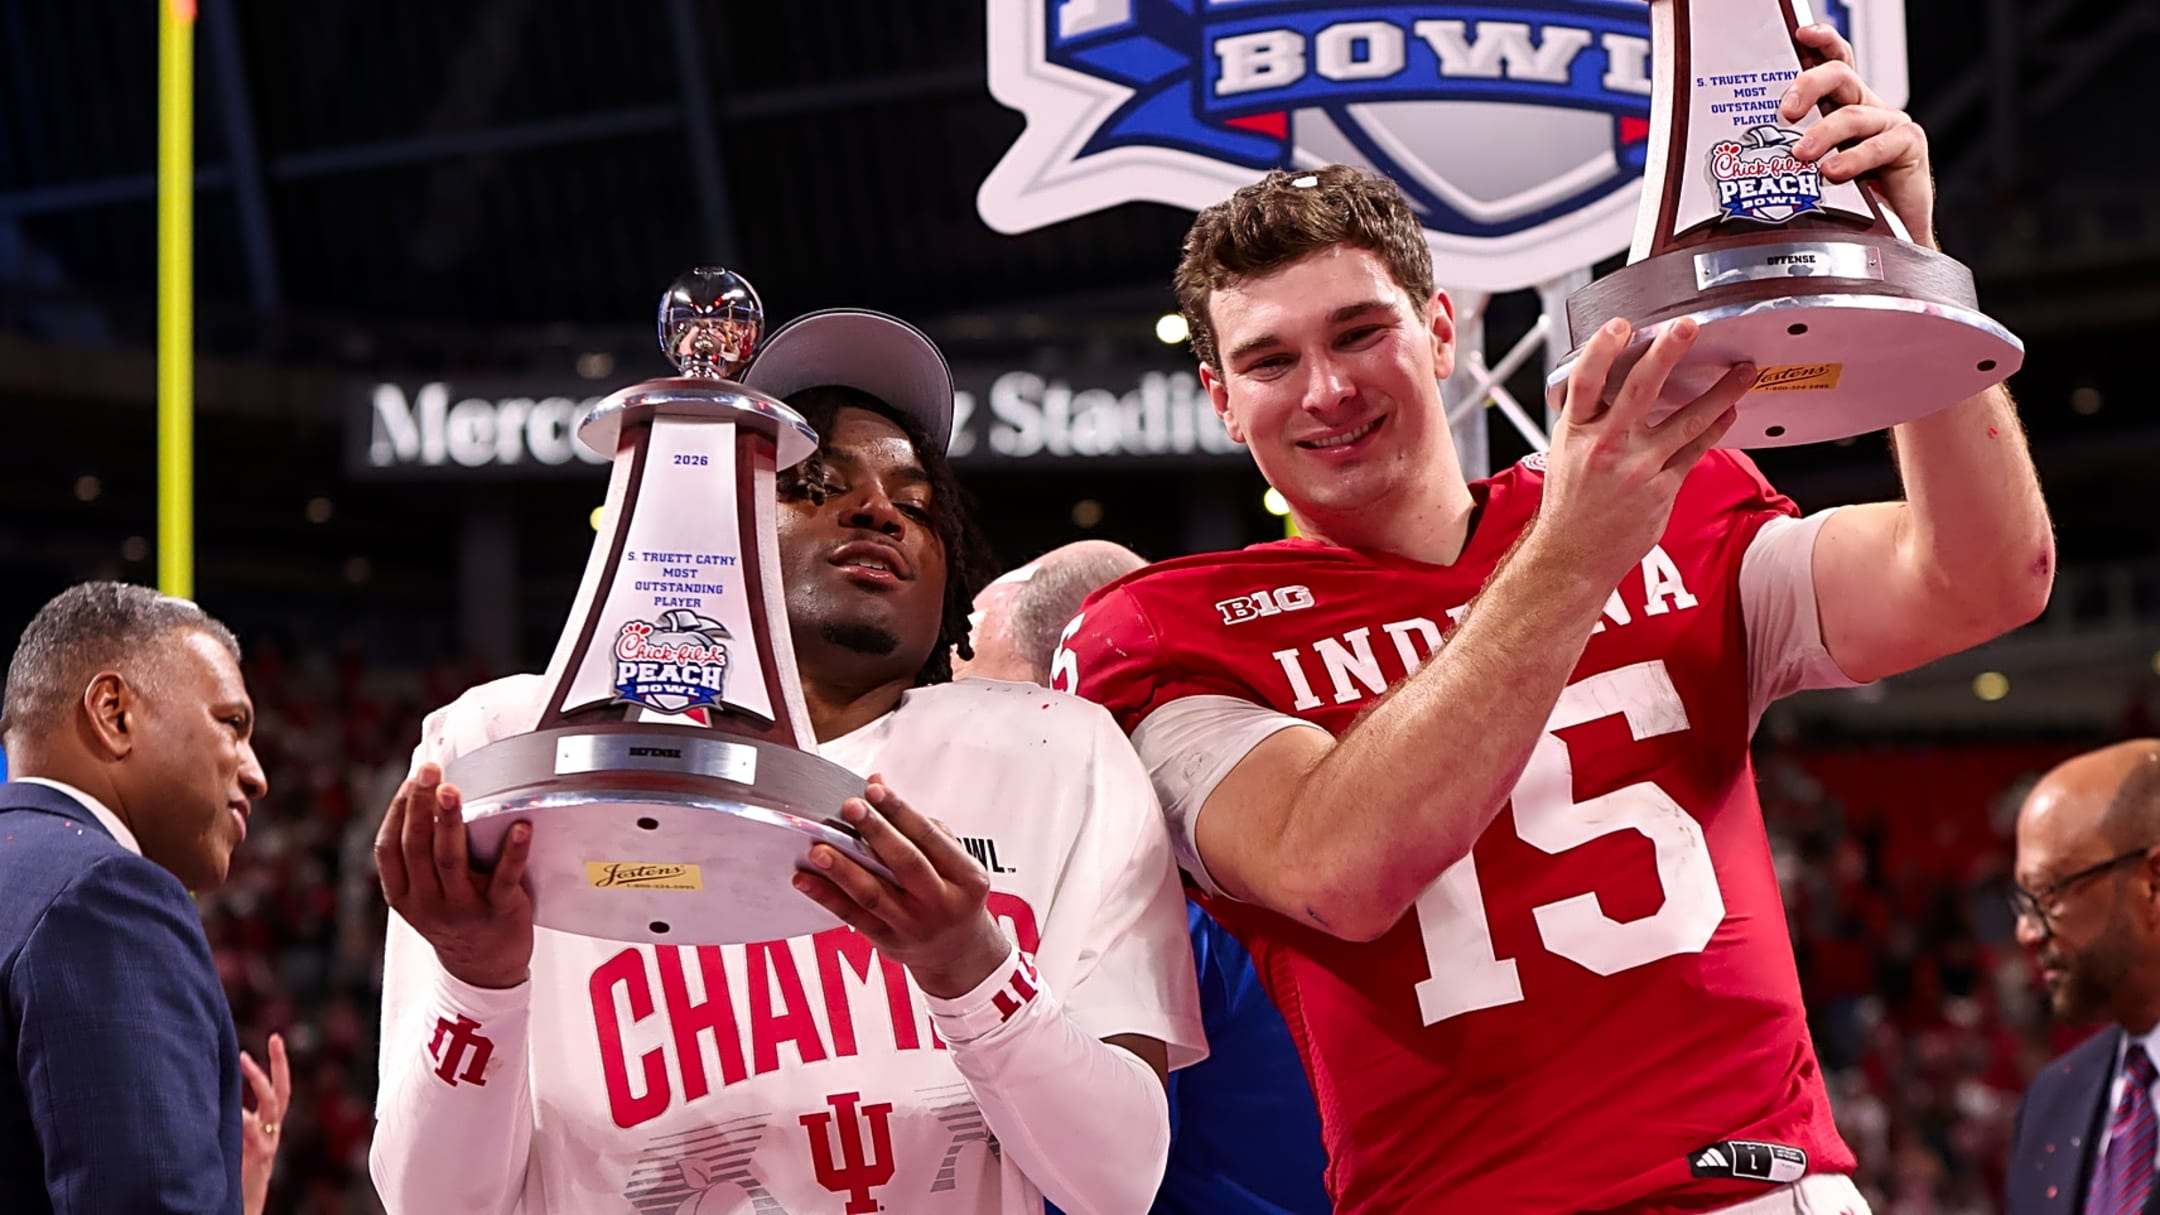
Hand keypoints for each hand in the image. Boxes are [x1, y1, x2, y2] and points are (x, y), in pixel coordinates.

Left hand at [239, 1032, 289, 1214]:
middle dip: (279, 1063)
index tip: (273, 1037)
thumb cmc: (231, 1177)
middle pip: (282, 1091)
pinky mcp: (258, 1156)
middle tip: (276, 1038)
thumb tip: (207, 1093)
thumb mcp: (234, 1145)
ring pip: (270, 1104)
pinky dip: (242, 1116)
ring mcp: (267, 1143)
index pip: (277, 1089)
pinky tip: (230, 1103)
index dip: (276, 1064)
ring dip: (257, 1078)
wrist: (240, 1208)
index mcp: (266, 1128)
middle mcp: (271, 1132)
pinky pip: (251, 1129)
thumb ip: (230, 1123)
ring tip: (242, 1058)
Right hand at [374, 763, 534, 989]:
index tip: (411, 780)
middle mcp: (428, 902)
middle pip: (417, 848)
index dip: (396, 812)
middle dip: (421, 806)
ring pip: (450, 861)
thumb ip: (418, 855)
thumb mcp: (422, 894)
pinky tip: (520, 826)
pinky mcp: (498, 911)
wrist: (484, 968)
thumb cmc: (454, 917)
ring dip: (450, 822)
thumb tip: (424, 793)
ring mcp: (462, 909)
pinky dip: (513, 851)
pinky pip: (504, 878)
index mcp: (404, 895)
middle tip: (431, 772)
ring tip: (453, 790)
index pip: (389, 849)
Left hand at [792, 777, 1010, 998]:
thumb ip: (920, 826)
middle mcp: (942, 903)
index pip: (930, 838)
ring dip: (843, 869)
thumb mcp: (955, 862)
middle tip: (850, 807)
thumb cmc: (954, 897)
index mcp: (967, 878)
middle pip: (905, 863)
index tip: (874, 791)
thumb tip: (878, 784)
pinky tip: (806, 879)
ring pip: (874, 894)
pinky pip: (852, 917)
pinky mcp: (888, 942)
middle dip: (875, 832)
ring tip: (819, 848)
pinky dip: (826, 897)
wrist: (958, 952)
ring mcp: (914, 926)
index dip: (900, 812)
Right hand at [1537, 317, 1755, 584]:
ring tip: (1743, 370)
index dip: (1602, 349)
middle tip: (1689, 326)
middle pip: (1640, 389)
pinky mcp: (1662, 488)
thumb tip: (1603, 383)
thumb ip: (1586, 418)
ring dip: (1720, 392)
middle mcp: (1606, 446)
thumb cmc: (1570, 504)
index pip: (1586, 381)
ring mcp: (1637, 467)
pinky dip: (1715, 427)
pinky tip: (1730, 410)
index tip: (1622, 325)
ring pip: (1685, 420)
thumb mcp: (1563, 452)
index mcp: (1575, 433)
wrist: (1574, 555)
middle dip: (1667, 352)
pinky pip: (1696, 450)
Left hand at [1782, 23, 1935, 247]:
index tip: (1800, 35)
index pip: (1832, 63)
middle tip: (1785, 113)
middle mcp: (1865, 109)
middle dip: (1808, 86)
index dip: (1820, 44)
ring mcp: (1888, 125)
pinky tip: (1835, 172)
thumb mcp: (1806, 175)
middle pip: (1840, 76)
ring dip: (1823, 134)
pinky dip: (1854, 159)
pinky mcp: (1908, 146)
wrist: (1886, 237)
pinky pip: (1880, 144)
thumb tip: (1732, 157)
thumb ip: (1783, 158)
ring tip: (1803, 156)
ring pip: (1853, 115)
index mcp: (1840, 108)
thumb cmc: (1844, 204)